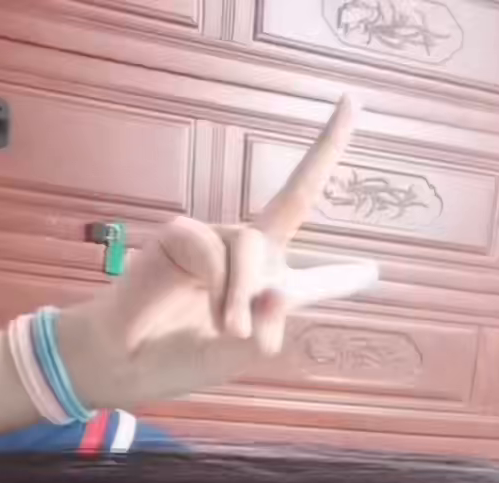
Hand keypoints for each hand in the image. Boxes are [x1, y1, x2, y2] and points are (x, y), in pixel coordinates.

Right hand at [58, 96, 376, 410]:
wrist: (128, 364)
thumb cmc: (181, 358)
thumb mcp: (236, 357)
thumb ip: (265, 333)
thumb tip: (279, 293)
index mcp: (268, 290)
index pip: (313, 275)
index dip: (342, 270)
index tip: (369, 238)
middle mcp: (248, 257)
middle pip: (294, 198)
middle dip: (325, 149)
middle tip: (351, 103)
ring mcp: (216, 242)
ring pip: (252, 245)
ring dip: (243, 293)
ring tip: (227, 328)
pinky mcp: (181, 236)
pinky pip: (213, 249)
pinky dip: (218, 284)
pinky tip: (209, 312)